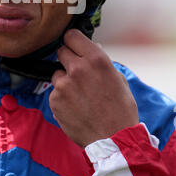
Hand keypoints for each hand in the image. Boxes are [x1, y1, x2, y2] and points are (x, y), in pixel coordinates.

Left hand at [49, 28, 138, 147]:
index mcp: (96, 59)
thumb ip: (101, 61)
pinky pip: (55, 93)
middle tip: (77, 73)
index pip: (72, 35)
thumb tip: (91, 48)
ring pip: (57, 74)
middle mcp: (77, 68)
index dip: (73, 41)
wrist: (114, 140)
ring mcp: (63, 84)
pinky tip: (76, 109)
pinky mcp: (55, 100)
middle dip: (68, 59)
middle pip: (61, 51)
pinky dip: (62, 99)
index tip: (74, 46)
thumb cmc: (120, 110)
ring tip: (80, 97)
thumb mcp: (118, 79)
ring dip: (65, 81)